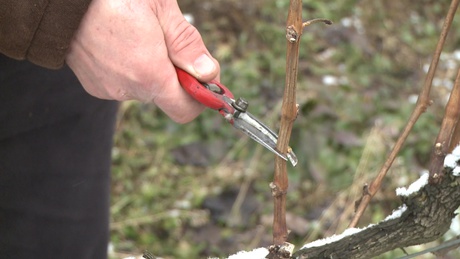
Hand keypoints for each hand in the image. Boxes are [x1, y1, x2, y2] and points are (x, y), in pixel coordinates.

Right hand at [66, 0, 218, 122]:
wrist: (60, 1)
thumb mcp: (160, 8)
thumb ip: (186, 44)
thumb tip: (208, 72)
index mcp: (149, 73)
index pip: (185, 109)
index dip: (201, 97)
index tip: (204, 79)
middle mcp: (128, 88)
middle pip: (167, 96)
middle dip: (176, 75)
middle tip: (169, 44)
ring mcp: (109, 88)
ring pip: (146, 88)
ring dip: (152, 70)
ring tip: (140, 38)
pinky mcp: (95, 85)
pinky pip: (125, 83)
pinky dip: (132, 69)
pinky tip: (123, 45)